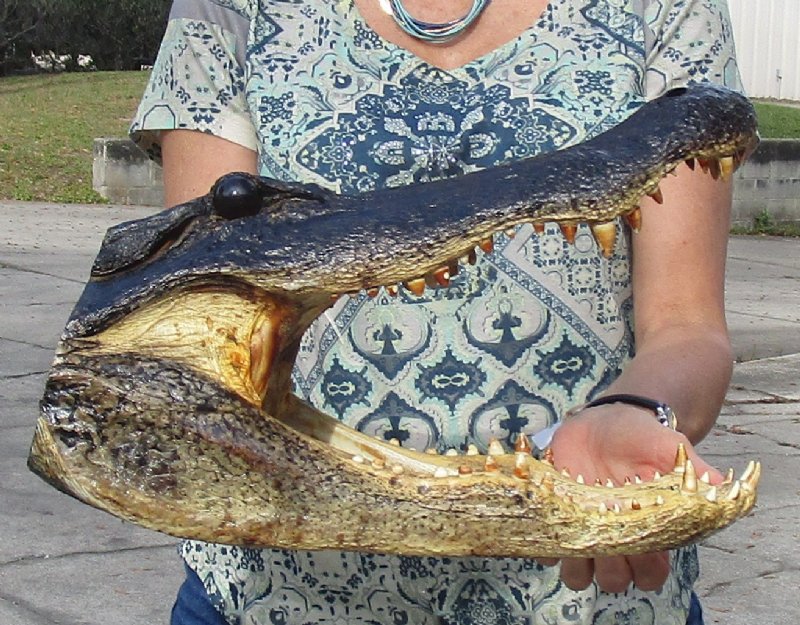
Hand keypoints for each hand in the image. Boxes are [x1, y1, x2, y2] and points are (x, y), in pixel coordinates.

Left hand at [539, 403, 723, 592]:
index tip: (642, 541)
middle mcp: (615, 540)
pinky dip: (547, 543)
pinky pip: (547, 551)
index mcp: (647, 532)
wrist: (605, 421)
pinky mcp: (555, 519)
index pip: (651, 575)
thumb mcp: (670, 448)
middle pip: (614, 581)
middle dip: (611, 566)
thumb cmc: (641, 439)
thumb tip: (722, 486)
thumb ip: (694, 470)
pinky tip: (554, 516)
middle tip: (606, 532)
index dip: (647, 569)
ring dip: (576, 563)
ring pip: (578, 577)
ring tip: (577, 529)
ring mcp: (583, 532)